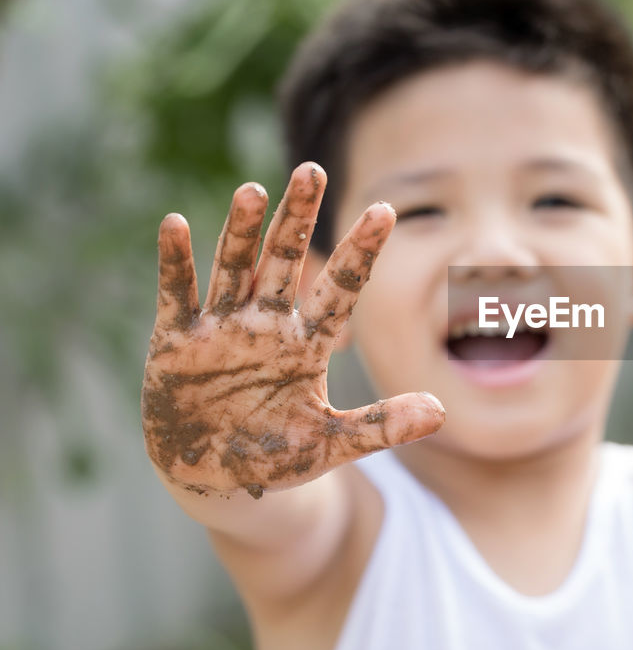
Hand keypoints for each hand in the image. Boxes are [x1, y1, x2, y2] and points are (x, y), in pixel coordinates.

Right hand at [141, 163, 444, 499]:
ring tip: (253, 191)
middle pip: (286, 261)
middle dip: (298, 219)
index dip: (362, 251)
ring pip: (234, 268)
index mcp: (309, 341)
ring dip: (240, 232)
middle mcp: (268, 323)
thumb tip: (441, 411)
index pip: (342, 286)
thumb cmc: (277, 455)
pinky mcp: (177, 341)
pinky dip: (176, 264)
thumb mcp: (331, 444)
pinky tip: (175, 224)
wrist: (216, 478)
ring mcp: (222, 328)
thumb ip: (381, 425)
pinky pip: (177, 296)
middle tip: (313, 170)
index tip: (385, 210)